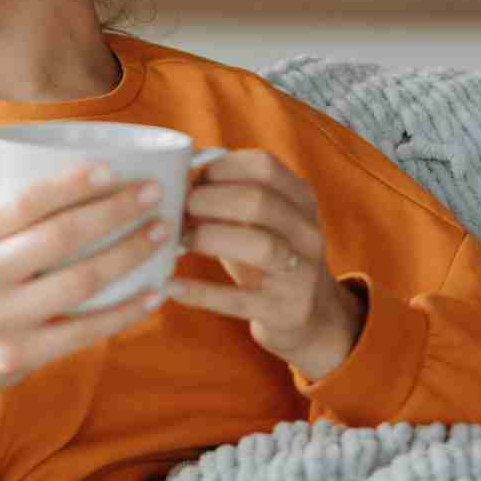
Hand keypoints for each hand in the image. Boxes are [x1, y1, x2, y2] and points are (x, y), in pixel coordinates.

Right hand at [0, 115, 169, 473]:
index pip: (23, 203)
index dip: (69, 184)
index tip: (112, 169)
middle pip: (58, 239)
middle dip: (114, 212)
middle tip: (154, 194)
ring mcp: (2, 320)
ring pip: (78, 284)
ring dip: (128, 256)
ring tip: (163, 233)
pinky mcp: (22, 356)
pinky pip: (84, 332)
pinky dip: (124, 312)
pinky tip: (156, 292)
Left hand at [170, 150, 367, 379]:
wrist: (307, 313)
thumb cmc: (266, 253)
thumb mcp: (261, 219)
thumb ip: (228, 196)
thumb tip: (175, 179)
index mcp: (301, 199)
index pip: (265, 166)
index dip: (221, 168)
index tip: (193, 180)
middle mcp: (308, 232)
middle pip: (259, 201)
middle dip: (210, 201)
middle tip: (181, 210)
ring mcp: (302, 273)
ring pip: (260, 246)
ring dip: (210, 238)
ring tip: (182, 242)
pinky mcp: (285, 311)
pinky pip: (239, 299)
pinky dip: (201, 292)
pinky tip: (172, 286)